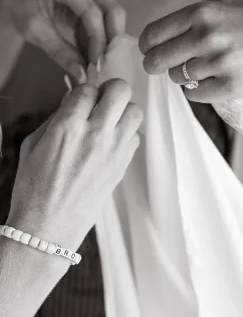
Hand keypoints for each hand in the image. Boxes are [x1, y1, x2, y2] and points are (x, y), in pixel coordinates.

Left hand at [1, 0, 125, 78]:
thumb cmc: (21, 9)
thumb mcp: (37, 33)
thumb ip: (61, 53)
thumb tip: (83, 75)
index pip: (92, 13)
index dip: (98, 40)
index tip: (96, 64)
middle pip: (112, 10)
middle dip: (112, 38)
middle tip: (107, 63)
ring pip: (114, 13)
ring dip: (110, 38)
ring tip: (102, 60)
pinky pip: (106, 17)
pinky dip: (103, 35)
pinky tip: (96, 52)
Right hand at [7, 80, 141, 249]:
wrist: (47, 228)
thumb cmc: (34, 189)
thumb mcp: (33, 145)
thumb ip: (56, 118)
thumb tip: (73, 101)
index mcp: (67, 126)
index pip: (88, 88)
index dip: (84, 90)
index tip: (81, 99)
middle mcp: (95, 134)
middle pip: (120, 90)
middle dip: (110, 90)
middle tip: (101, 102)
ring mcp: (113, 150)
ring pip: (135, 110)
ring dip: (123, 111)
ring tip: (109, 122)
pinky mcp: (123, 165)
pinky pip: (136, 137)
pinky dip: (126, 134)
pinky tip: (111, 143)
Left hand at [139, 0, 242, 102]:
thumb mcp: (216, 11)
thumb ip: (185, 26)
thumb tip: (151, 48)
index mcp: (200, 13)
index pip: (151, 35)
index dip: (146, 46)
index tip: (150, 50)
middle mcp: (206, 36)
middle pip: (156, 61)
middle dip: (155, 65)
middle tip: (162, 67)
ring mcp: (219, 62)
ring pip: (176, 78)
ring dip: (183, 76)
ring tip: (205, 67)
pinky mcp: (230, 86)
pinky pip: (194, 95)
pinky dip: (198, 90)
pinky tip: (214, 79)